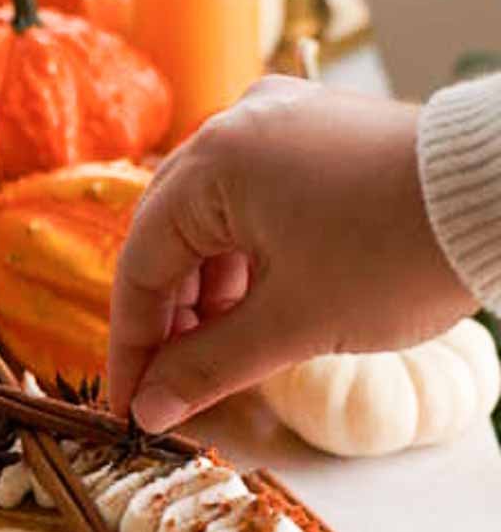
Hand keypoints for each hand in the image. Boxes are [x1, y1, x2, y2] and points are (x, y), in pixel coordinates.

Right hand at [106, 77, 473, 429]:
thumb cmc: (399, 253)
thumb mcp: (295, 324)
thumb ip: (209, 368)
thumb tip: (152, 410)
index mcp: (213, 162)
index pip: (140, 266)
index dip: (132, 346)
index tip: (131, 406)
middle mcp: (235, 126)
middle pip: (170, 237)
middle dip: (169, 320)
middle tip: (173, 387)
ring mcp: (279, 121)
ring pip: (213, 218)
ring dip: (210, 291)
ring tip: (225, 353)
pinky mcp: (317, 131)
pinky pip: (255, 197)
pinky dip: (247, 255)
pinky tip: (262, 304)